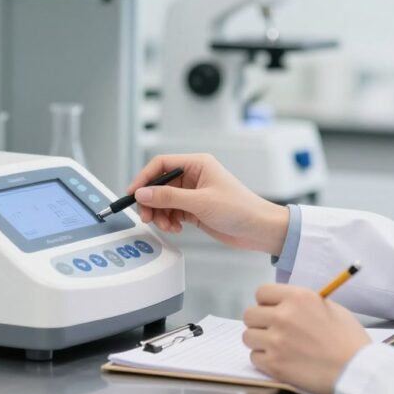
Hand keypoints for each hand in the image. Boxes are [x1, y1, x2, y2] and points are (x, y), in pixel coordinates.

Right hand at [128, 154, 289, 254]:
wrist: (259, 229)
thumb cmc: (241, 208)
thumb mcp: (200, 202)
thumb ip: (169, 197)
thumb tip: (143, 193)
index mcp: (197, 164)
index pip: (161, 164)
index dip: (144, 178)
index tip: (134, 193)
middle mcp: (194, 176)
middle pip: (159, 184)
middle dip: (151, 201)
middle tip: (147, 216)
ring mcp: (193, 193)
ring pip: (164, 200)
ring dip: (160, 214)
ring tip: (166, 226)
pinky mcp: (195, 209)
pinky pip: (172, 212)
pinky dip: (169, 221)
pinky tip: (176, 228)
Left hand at [242, 284, 370, 393]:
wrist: (357, 371)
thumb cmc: (349, 340)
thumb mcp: (330, 308)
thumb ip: (303, 303)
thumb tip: (284, 303)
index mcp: (298, 297)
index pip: (261, 292)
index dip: (267, 302)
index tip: (273, 310)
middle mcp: (283, 316)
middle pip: (249, 315)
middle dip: (260, 322)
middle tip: (274, 331)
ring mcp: (276, 341)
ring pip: (248, 336)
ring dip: (260, 342)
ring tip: (278, 347)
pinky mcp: (274, 364)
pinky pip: (254, 358)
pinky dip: (264, 360)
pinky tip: (281, 361)